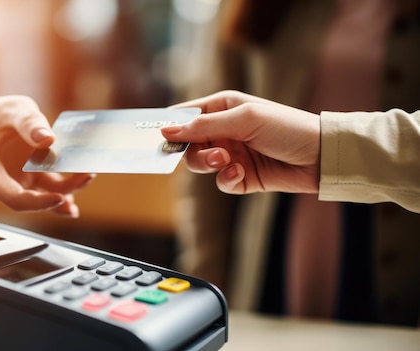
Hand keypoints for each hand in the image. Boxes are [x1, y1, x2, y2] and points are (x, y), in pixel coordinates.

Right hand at [0, 96, 93, 216]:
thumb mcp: (9, 110)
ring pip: (42, 195)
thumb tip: (48, 139)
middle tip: (86, 176)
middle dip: (60, 195)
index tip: (60, 198)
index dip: (37, 203)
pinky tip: (82, 180)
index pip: (12, 198)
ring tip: (88, 175)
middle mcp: (0, 184)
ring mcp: (16, 183)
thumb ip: (27, 122)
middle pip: (30, 200)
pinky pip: (48, 188)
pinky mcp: (29, 179)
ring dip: (67, 191)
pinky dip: (65, 187)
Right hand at [161, 90, 320, 194]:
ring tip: (230, 162)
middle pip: (188, 144)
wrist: (321, 157)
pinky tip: (242, 175)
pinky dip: (227, 180)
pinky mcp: (241, 177)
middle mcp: (223, 130)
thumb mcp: (243, 119)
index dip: (170, 126)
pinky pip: (220, 182)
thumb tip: (165, 131)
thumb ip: (202, 126)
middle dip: (196, 151)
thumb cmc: (286, 127)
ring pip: (200, 164)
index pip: (185, 115)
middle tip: (216, 154)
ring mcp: (231, 154)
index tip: (158, 138)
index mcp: (222, 107)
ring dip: (210, 165)